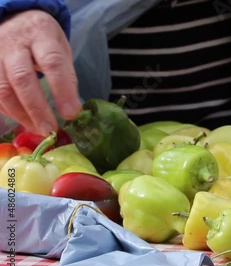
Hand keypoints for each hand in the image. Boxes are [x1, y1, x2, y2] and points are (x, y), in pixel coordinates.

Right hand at [0, 10, 80, 135]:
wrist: (13, 19)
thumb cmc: (42, 38)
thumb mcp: (60, 47)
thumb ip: (65, 73)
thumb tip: (71, 108)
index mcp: (41, 33)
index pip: (52, 62)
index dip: (62, 90)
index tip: (71, 113)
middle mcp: (14, 43)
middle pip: (23, 78)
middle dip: (37, 108)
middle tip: (51, 130)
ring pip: (3, 89)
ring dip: (21, 114)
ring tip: (38, 129)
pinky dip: (8, 110)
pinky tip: (22, 120)